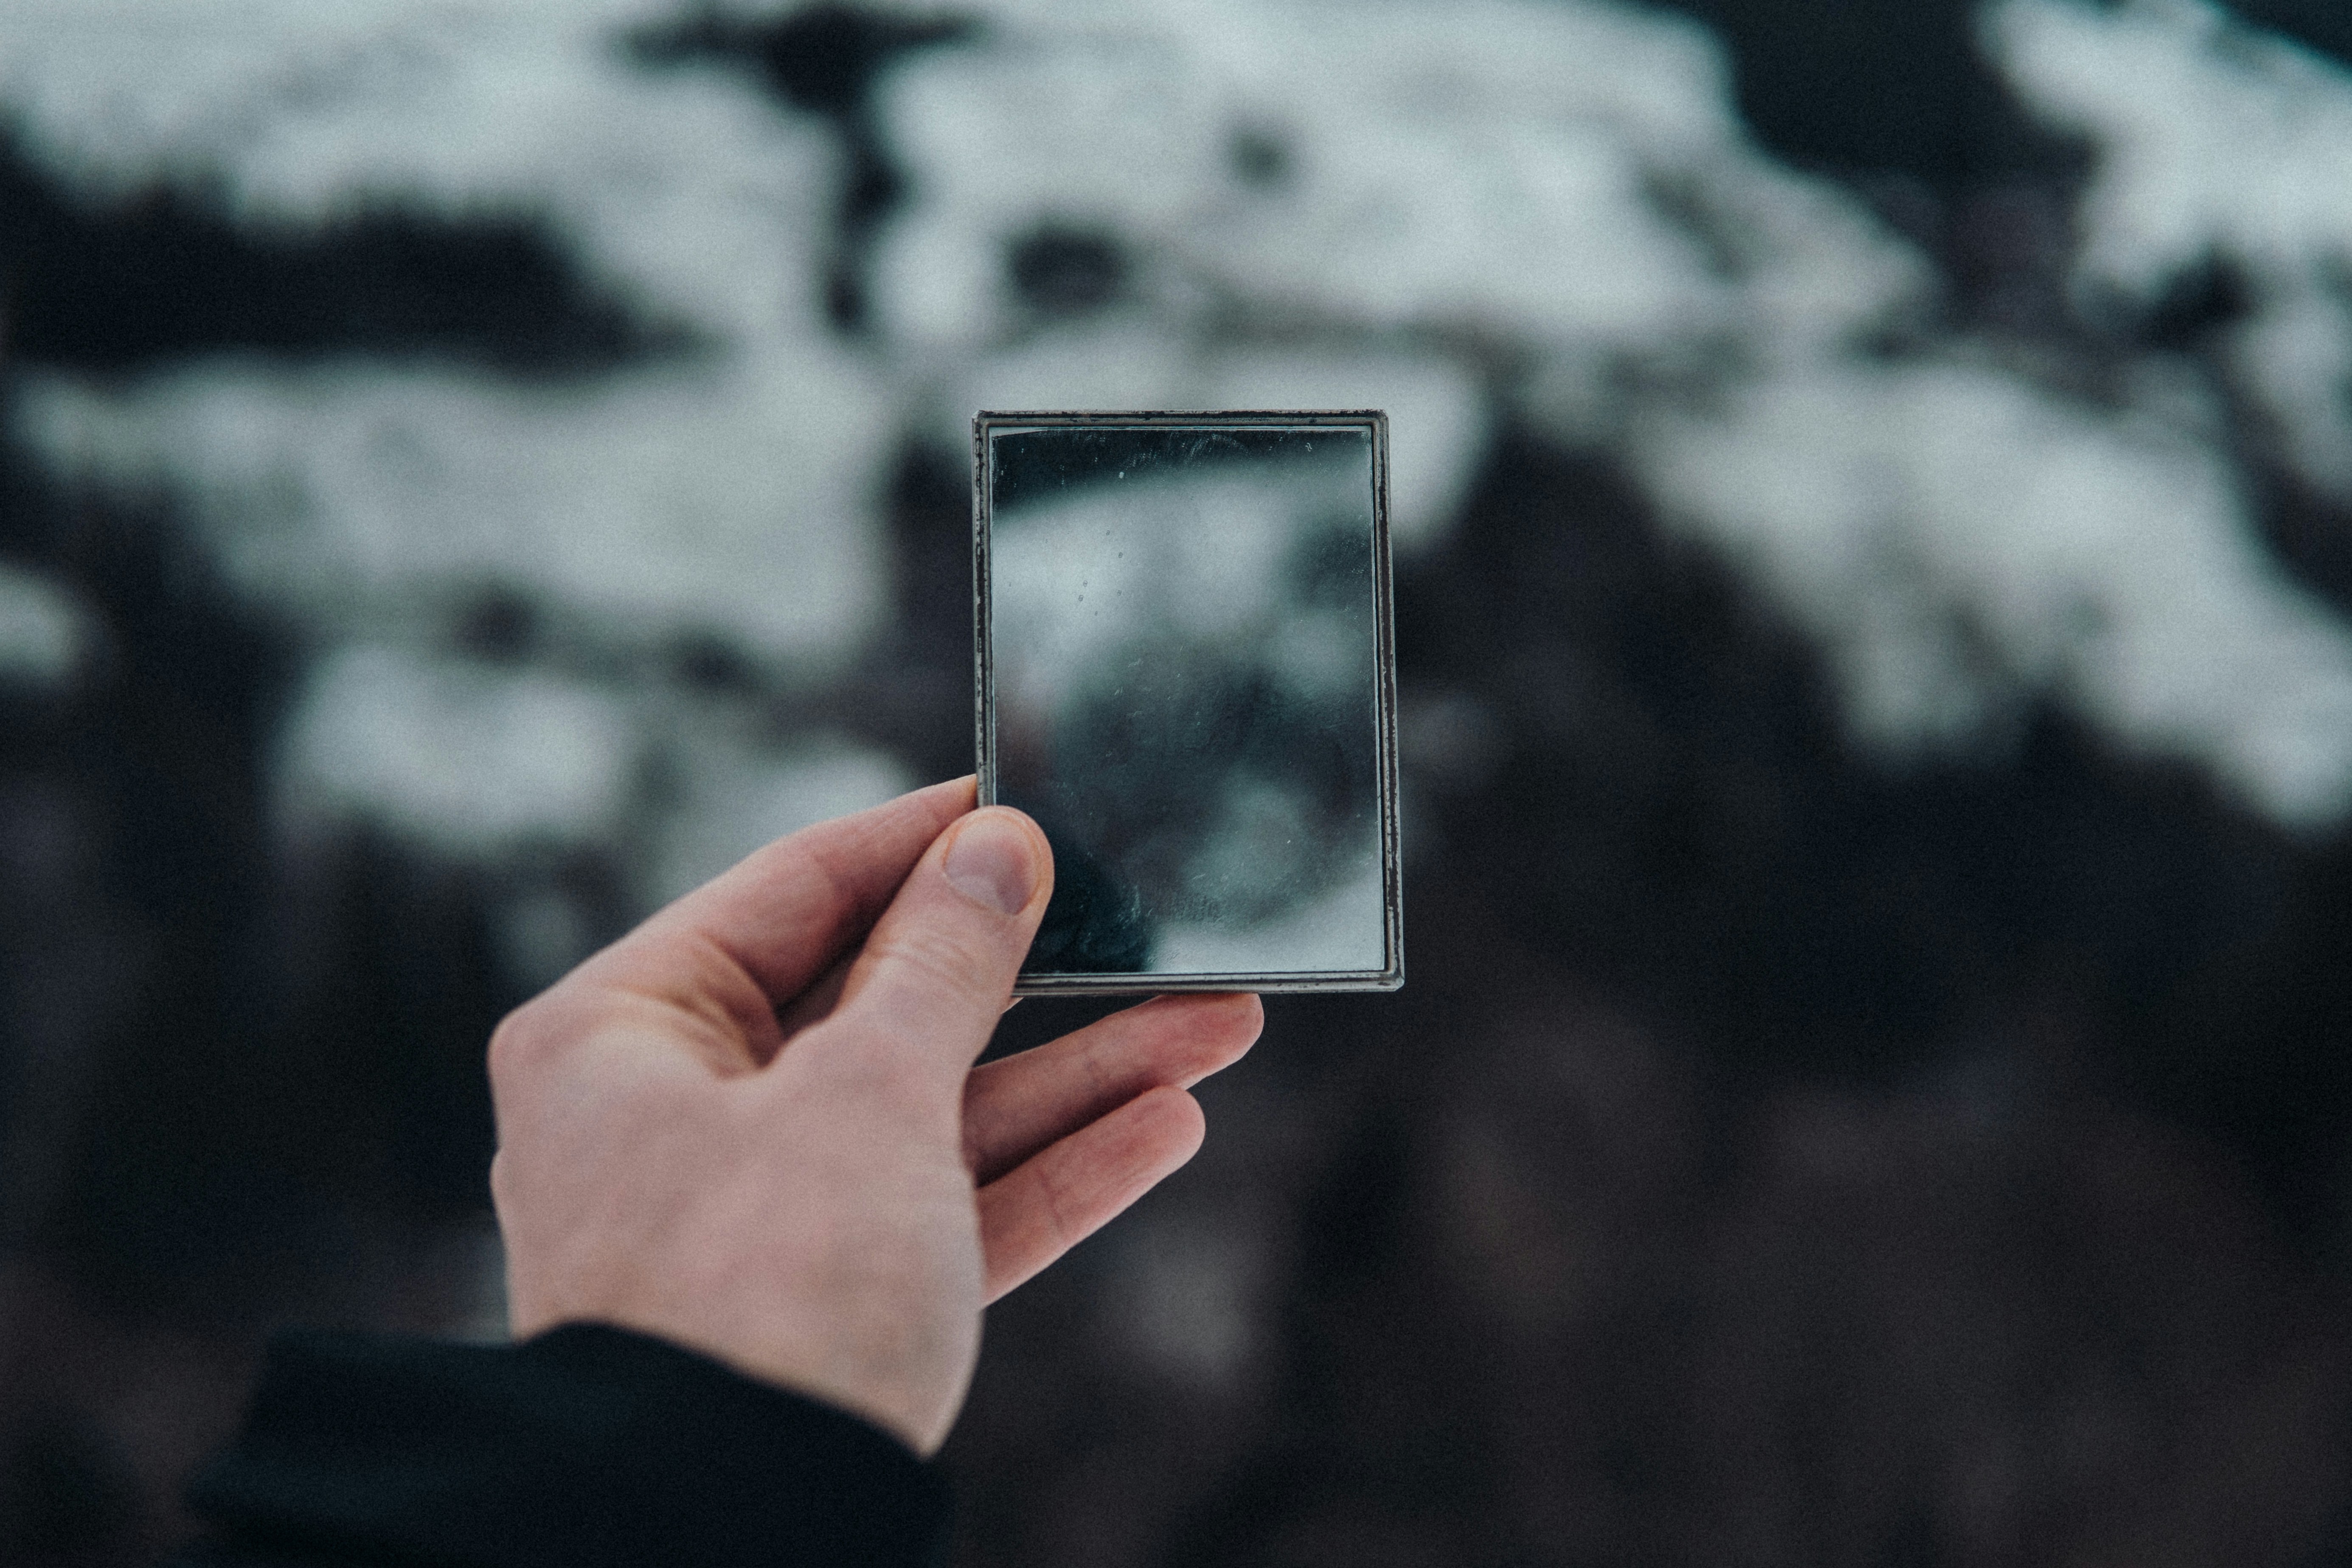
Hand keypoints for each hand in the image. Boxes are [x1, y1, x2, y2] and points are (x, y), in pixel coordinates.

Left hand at [487, 778, 1260, 1453]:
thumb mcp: (866, 1093)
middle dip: (1039, 980)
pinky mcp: (825, 1305)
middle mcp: (676, 1114)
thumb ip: (945, 964)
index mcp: (622, 1032)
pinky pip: (946, 1210)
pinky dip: (1050, 1172)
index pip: (795, 891)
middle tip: (1156, 927)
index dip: (922, 841)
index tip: (1026, 803)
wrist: (725, 1538)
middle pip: (881, 1005)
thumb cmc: (762, 1292)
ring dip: (1079, 1076)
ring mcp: (752, 1215)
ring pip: (936, 1112)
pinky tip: (1166, 1123)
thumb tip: (999, 845)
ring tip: (1219, 1026)